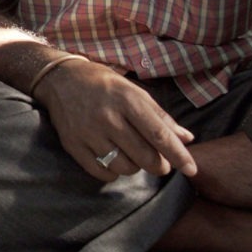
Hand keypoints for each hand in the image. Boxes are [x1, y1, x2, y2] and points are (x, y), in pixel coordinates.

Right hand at [32, 59, 196, 181]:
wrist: (60, 79)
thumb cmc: (104, 84)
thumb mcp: (134, 91)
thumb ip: (160, 116)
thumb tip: (187, 138)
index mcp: (127, 99)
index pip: (159, 134)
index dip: (178, 155)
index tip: (192, 170)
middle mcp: (108, 117)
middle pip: (145, 156)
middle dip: (159, 165)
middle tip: (160, 163)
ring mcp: (88, 132)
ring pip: (125, 168)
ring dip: (135, 167)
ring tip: (132, 155)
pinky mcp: (73, 145)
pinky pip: (102, 172)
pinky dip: (113, 172)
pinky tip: (113, 159)